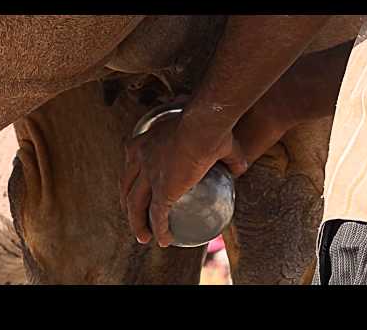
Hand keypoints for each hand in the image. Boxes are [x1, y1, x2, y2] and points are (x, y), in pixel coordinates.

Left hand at [120, 114, 246, 247]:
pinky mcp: (162, 189)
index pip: (130, 166)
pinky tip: (164, 240)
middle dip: (128, 204)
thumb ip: (226, 156)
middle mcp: (139, 158)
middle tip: (136, 217)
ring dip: (137, 223)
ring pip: (135, 205)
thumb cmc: (210, 127)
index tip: (135, 191)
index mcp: (144, 144)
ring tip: (144, 237)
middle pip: (126, 187)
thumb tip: (239, 170)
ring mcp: (148, 175)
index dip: (130, 181)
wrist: (204, 125)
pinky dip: (159, 229)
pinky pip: (157, 215)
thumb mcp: (215, 140)